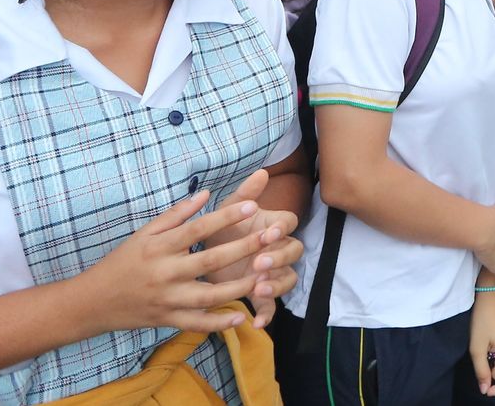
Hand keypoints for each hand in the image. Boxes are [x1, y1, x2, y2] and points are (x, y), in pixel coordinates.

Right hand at [71, 190, 271, 337]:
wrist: (93, 302)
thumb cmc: (122, 261)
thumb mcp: (144, 233)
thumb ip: (176, 214)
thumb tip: (206, 193)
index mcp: (159, 247)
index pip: (198, 229)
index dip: (226, 217)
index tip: (252, 206)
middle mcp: (165, 274)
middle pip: (210, 260)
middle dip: (243, 249)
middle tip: (271, 237)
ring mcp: (167, 300)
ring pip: (209, 296)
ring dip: (239, 287)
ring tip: (265, 276)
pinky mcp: (166, 320)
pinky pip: (196, 324)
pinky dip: (218, 323)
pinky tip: (240, 317)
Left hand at [201, 170, 302, 327]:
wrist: (200, 255)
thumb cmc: (218, 228)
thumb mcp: (226, 211)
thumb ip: (244, 194)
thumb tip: (261, 171)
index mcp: (272, 226)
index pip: (289, 223)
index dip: (282, 228)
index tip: (269, 232)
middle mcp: (277, 249)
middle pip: (295, 251)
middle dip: (279, 257)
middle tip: (259, 262)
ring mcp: (272, 273)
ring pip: (288, 279)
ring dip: (277, 284)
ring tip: (258, 288)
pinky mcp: (260, 293)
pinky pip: (271, 307)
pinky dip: (266, 315)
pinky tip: (255, 322)